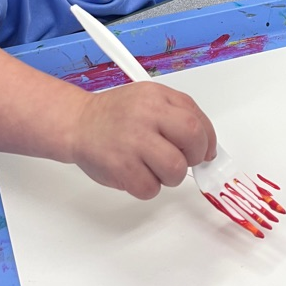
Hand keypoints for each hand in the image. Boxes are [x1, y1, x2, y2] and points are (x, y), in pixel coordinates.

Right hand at [70, 82, 216, 199]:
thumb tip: (207, 144)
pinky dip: (147, 186)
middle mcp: (145, 116)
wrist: (77, 122)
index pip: (197, 120)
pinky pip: (151, 188)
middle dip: (194, 157)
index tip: (206, 151)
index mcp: (156, 97)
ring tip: (153, 166)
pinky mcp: (121, 167)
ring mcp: (132, 142)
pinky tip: (136, 172)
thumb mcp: (149, 98)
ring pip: (175, 170)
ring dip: (170, 175)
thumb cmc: (115, 115)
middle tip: (184, 160)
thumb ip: (179, 114)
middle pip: (193, 142)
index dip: (207, 141)